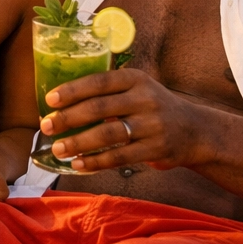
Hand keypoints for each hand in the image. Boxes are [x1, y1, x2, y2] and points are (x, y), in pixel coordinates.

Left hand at [41, 68, 217, 172]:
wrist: (196, 130)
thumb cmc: (154, 107)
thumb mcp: (138, 88)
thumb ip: (108, 92)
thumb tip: (62, 102)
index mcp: (136, 79)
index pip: (99, 82)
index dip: (72, 90)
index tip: (50, 99)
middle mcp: (145, 99)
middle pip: (99, 107)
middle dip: (69, 117)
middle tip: (46, 125)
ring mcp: (152, 125)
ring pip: (108, 134)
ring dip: (79, 142)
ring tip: (59, 148)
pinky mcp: (156, 148)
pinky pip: (120, 157)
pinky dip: (96, 161)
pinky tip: (78, 164)